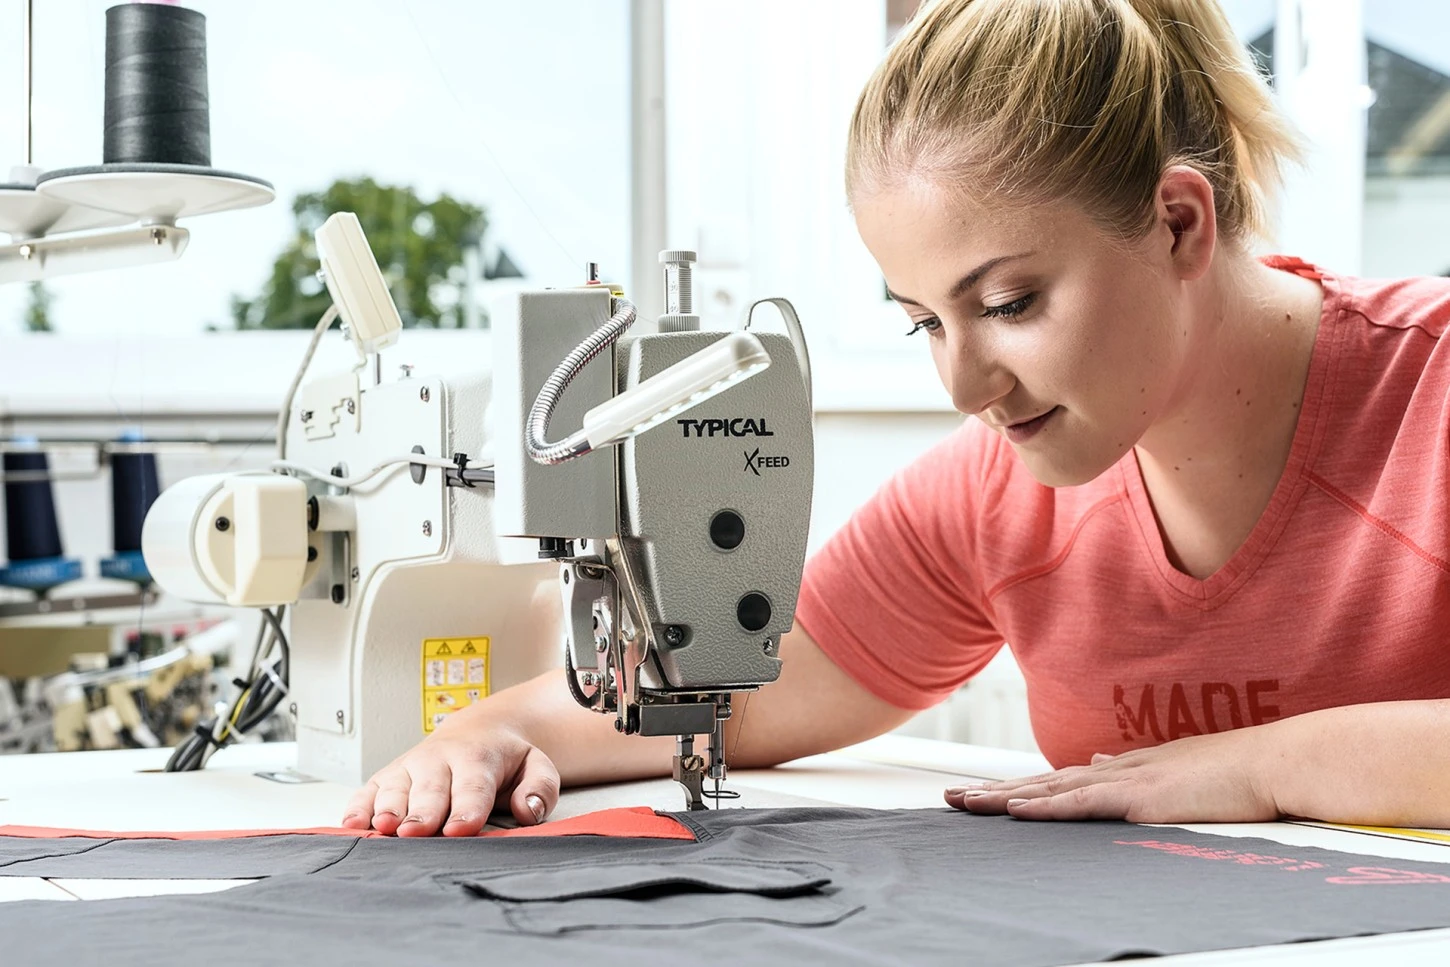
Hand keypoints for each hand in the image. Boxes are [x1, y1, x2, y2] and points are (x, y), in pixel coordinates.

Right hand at [340, 714, 560, 836]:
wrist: (477, 730)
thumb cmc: (505, 759)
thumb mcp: (536, 765)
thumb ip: (540, 787)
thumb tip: (528, 810)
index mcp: (477, 758)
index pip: (473, 786)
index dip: (466, 808)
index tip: (461, 828)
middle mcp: (439, 760)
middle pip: (430, 790)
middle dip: (423, 811)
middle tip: (416, 832)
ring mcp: (410, 767)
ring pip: (396, 789)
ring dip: (388, 808)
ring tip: (384, 827)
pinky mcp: (387, 776)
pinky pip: (368, 791)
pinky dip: (358, 806)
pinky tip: (352, 824)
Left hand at [944, 728, 1280, 822]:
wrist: (1274, 762)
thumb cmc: (1238, 771)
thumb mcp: (1176, 767)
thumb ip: (1133, 769)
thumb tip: (1097, 763)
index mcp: (1125, 766)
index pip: (1061, 779)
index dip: (1021, 786)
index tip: (985, 791)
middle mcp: (1117, 768)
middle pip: (1042, 782)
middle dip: (994, 790)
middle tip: (951, 797)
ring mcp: (1126, 781)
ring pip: (1050, 791)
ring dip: (1004, 798)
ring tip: (964, 803)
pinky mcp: (1140, 798)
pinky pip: (1082, 805)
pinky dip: (1046, 809)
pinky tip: (1016, 812)